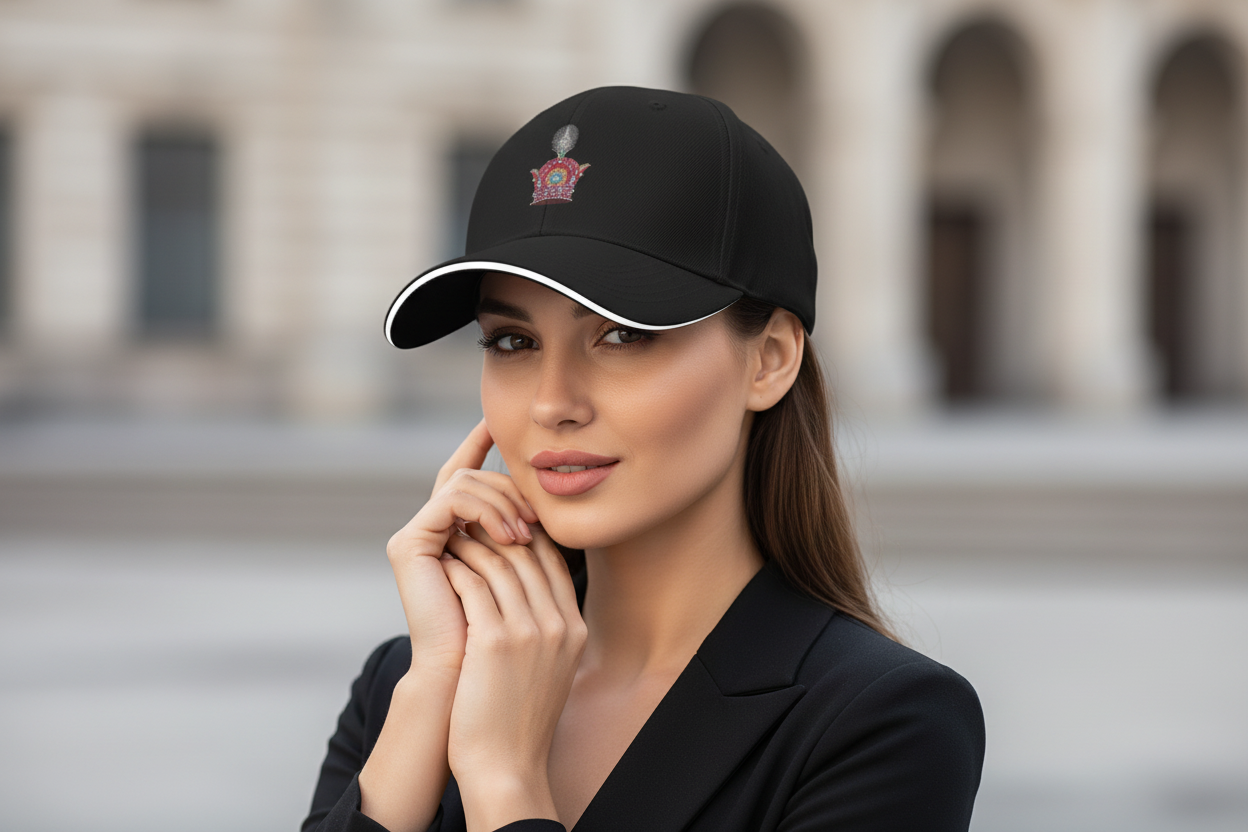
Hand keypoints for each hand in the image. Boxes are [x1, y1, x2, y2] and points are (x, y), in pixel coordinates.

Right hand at [386, 418, 540, 673]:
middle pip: (471, 475)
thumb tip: (551, 499)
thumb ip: (526, 536)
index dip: (480, 444)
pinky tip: (512, 534)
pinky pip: (451, 499)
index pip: (467, 476)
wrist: (471, 681)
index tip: (499, 420)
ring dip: (504, 500)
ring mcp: (416, 536)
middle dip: (510, 484)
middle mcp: (429, 530)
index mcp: (453, 535)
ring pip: (464, 482)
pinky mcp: (408, 545)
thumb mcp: (524, 574)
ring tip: (528, 532)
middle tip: (539, 513)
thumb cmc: (503, 638)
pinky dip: (486, 508)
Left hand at [439, 521, 587, 831]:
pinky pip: (472, 585)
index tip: (500, 527)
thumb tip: (527, 591)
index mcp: (575, 628)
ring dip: (471, 544)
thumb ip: (547, 628)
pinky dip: (455, 569)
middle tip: (469, 521)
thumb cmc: (520, 719)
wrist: (507, 766)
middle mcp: (558, 624)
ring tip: (452, 537)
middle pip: (527, 553)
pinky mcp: (494, 641)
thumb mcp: (551, 667)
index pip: (554, 560)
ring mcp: (528, 631)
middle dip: (496, 531)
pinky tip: (441, 564)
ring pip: (498, 563)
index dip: (525, 536)